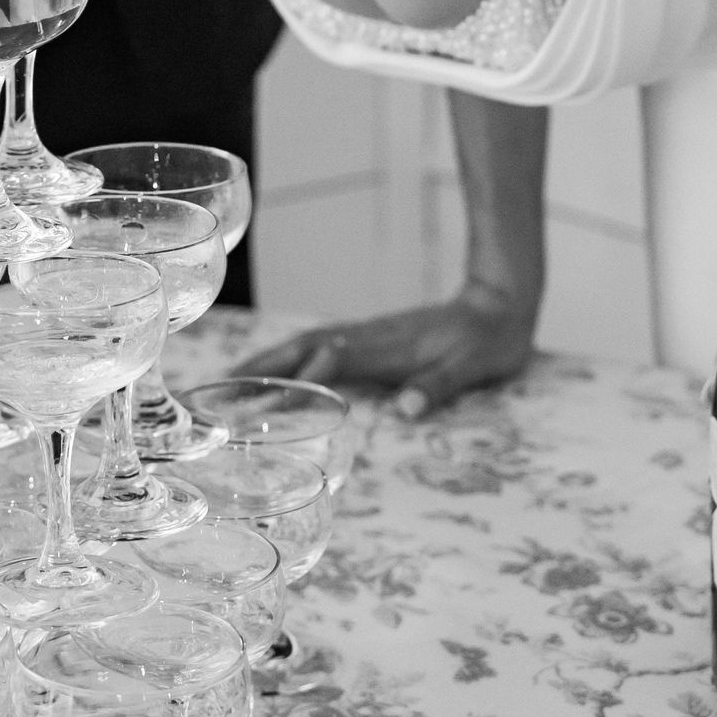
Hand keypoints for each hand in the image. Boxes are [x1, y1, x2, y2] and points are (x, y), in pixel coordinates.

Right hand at [242, 284, 538, 418]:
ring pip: (303, 347)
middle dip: (259, 369)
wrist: (499, 305)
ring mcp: (364, 336)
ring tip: (227, 385)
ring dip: (265, 364)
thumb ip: (439, 386)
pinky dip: (288, 362)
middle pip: (301, 349)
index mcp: (385, 345)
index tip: (262, 399)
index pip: (330, 359)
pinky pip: (317, 351)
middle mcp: (366, 337)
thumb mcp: (473, 367)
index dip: (297, 377)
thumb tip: (406, 411)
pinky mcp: (368, 341)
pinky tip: (273, 378)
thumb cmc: (488, 341)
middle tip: (217, 392)